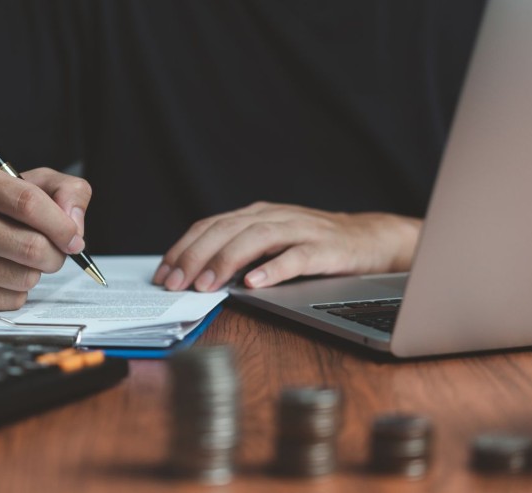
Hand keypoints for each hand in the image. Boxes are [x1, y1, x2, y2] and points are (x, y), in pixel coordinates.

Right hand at [0, 165, 91, 310]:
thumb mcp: (33, 183)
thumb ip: (67, 191)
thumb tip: (74, 224)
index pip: (28, 202)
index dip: (62, 225)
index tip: (74, 238)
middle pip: (31, 246)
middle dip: (56, 254)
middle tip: (54, 251)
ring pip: (25, 277)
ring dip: (37, 272)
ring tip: (21, 259)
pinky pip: (10, 300)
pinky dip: (19, 291)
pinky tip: (3, 274)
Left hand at [153, 202, 421, 291]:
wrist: (368, 238)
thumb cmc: (311, 243)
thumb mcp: (269, 242)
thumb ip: (238, 251)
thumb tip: (195, 275)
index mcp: (255, 215)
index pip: (209, 226)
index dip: (183, 249)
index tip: (163, 274)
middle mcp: (273, 216)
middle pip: (226, 230)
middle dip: (196, 257)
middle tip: (176, 283)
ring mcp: (299, 230)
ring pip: (255, 239)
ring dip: (226, 261)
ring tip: (206, 284)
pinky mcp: (324, 248)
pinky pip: (296, 257)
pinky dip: (273, 269)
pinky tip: (255, 283)